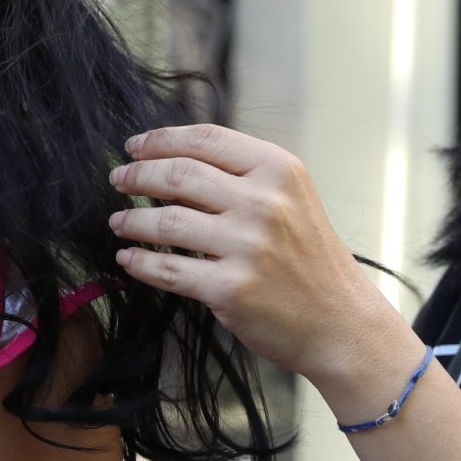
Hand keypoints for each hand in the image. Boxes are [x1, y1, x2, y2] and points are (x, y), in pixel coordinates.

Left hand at [109, 124, 401, 385]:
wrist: (341, 321)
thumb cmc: (312, 261)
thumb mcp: (293, 199)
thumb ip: (244, 176)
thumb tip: (176, 162)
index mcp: (279, 170)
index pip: (206, 139)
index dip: (161, 140)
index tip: (135, 147)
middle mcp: (264, 202)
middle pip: (179, 174)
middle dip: (138, 175)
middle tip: (119, 180)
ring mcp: (247, 246)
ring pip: (166, 221)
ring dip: (132, 220)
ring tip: (119, 223)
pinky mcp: (230, 288)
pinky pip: (168, 269)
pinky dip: (140, 263)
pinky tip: (129, 259)